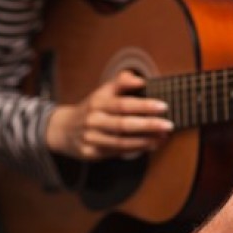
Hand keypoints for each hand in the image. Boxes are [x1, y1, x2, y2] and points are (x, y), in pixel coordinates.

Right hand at [45, 70, 172, 159]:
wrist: (63, 129)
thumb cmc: (91, 109)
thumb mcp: (101, 92)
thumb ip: (120, 83)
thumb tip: (140, 79)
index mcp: (97, 101)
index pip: (122, 103)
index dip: (143, 104)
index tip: (163, 105)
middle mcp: (93, 119)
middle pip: (123, 124)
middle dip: (148, 125)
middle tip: (169, 124)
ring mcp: (91, 137)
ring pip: (120, 141)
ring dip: (145, 140)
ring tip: (163, 136)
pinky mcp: (90, 153)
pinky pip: (116, 152)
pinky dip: (135, 149)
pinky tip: (151, 145)